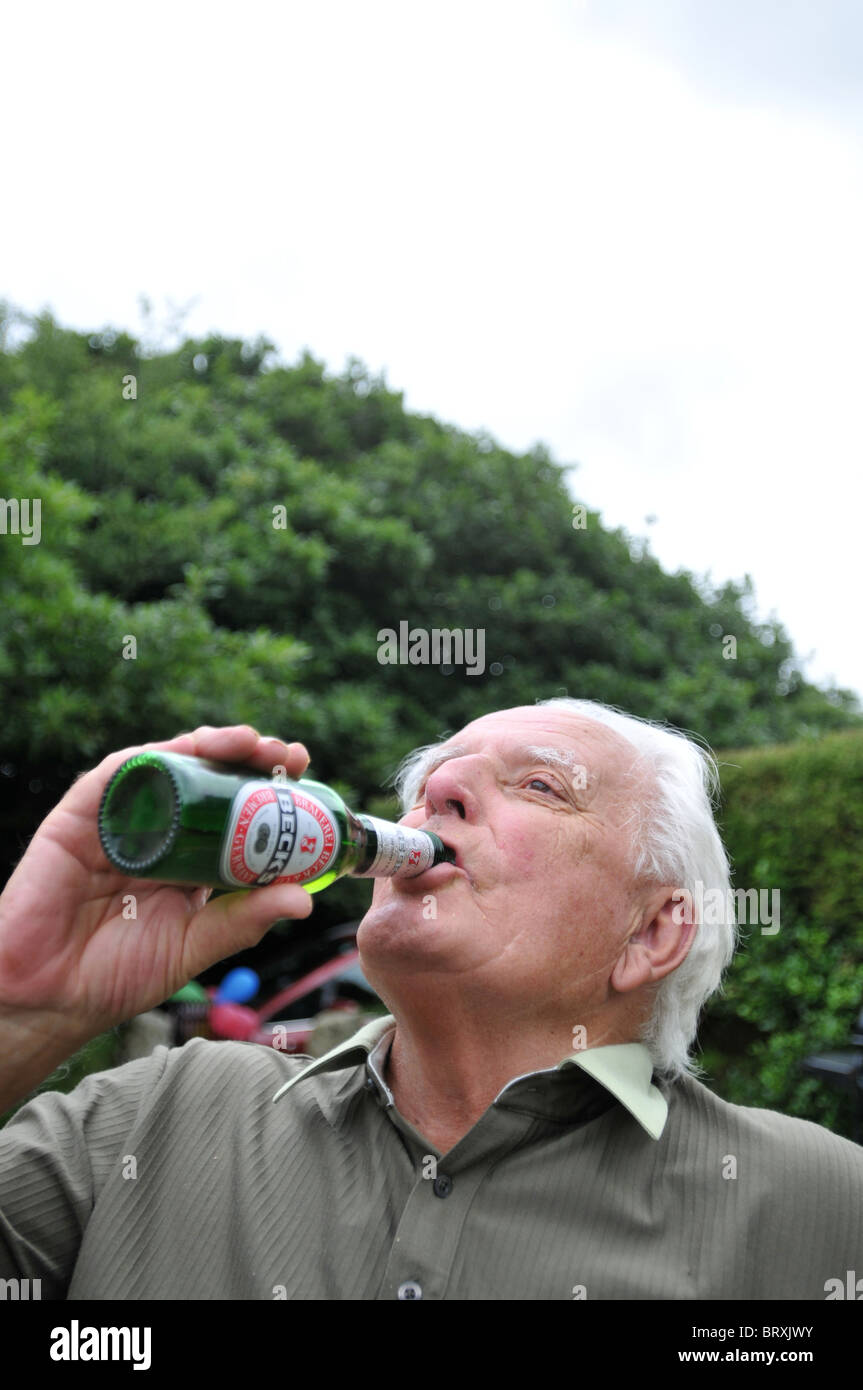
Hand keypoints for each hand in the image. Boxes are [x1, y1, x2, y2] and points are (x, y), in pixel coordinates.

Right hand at [0, 726, 313, 1040]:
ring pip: (172, 765)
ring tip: (251, 743)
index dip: (271, 790)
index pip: (237, 812)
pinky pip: (121, 772)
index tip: (306, 776)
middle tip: (288, 754)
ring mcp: (122, 818)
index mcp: (189, 861)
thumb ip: (241, 922)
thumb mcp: (193, 946)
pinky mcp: (82, 814)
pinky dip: (159, 755)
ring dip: (214, 745)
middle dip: (251, 757)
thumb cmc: (116, 974)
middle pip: (210, 779)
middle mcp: (159, 831)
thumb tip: (304, 902)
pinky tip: (192, 748)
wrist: (49, 995)